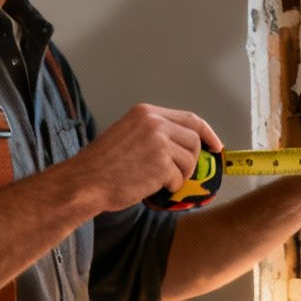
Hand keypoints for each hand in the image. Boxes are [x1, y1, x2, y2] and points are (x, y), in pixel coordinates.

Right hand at [71, 104, 222, 211]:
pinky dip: (170, 186)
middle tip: (178, 172)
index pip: (190, 119)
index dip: (207, 133)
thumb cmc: (103, 164)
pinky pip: (180, 178)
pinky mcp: (161, 164)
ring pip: (190, 160)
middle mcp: (155, 123)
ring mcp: (159, 143)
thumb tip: (183, 144)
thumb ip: (154, 133)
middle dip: (191, 159)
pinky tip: (152, 186)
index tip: (216, 146)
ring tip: (159, 179)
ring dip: (180, 174)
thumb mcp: (128, 134)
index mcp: (146, 113)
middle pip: (194, 140)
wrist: (85, 182)